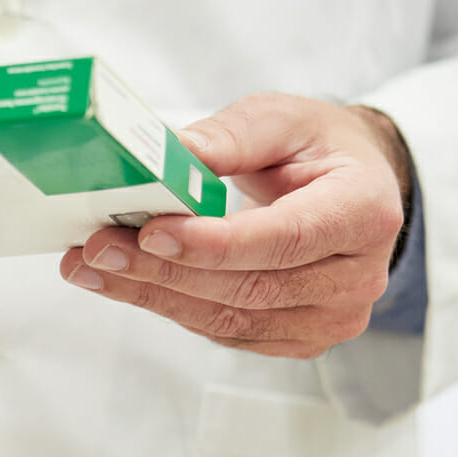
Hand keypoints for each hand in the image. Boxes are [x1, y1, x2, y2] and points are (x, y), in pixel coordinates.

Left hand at [59, 93, 411, 358]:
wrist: (354, 186)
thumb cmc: (320, 148)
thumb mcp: (282, 118)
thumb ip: (230, 136)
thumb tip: (170, 156)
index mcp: (364, 211)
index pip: (285, 239)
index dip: (215, 244)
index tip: (151, 233)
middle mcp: (356, 275)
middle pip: (249, 287)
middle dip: (162, 271)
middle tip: (98, 248)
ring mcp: (330, 316)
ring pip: (229, 319)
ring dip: (153, 294)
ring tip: (93, 266)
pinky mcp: (298, 338)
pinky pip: (225, 331)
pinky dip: (170, 306)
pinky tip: (125, 282)